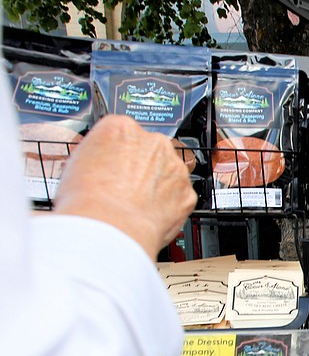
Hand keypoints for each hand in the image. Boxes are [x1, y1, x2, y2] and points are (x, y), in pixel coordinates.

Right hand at [52, 114, 195, 255]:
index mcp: (121, 128)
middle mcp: (153, 142)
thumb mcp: (74, 165)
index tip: (111, 166)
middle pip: (148, 151)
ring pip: (167, 173)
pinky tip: (148, 215)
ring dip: (155, 186)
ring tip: (134, 205)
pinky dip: (168, 206)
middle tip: (122, 187)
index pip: (122, 134)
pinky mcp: (187, 192)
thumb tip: (96, 163)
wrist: (110, 227)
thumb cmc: (87, 199)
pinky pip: (178, 197)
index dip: (114, 154)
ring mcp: (174, 167)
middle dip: (139, 168)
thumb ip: (95, 156)